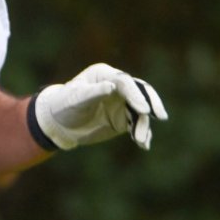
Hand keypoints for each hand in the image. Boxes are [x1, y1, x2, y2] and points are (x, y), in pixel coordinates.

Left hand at [29, 63, 167, 151]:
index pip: (125, 82)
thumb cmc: (64, 105)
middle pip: (140, 93)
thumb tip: (112, 86)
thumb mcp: (76, 98)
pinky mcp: (123, 119)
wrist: (60, 123)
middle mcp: (117, 87)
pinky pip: (137, 125)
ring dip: (143, 125)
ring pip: (140, 112)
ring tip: (141, 141)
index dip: (136, 95)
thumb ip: (94, 92)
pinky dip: (142, 134)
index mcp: (105, 75)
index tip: (143, 110)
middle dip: (151, 104)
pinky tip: (144, 145)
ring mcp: (122, 103)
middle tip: (160, 116)